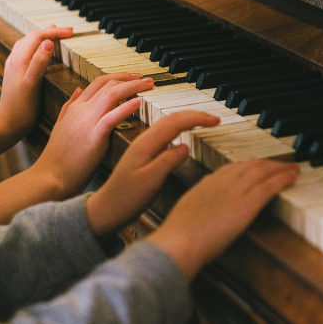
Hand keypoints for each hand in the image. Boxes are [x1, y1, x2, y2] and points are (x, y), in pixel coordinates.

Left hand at [0, 26, 72, 137]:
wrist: (7, 125)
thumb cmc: (21, 108)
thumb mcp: (32, 85)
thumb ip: (39, 62)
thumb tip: (48, 42)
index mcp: (19, 60)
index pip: (38, 36)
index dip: (55, 32)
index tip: (71, 33)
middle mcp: (14, 60)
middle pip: (32, 37)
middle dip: (50, 31)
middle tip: (68, 31)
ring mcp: (14, 66)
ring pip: (27, 43)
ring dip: (42, 36)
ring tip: (55, 34)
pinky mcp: (15, 73)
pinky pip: (25, 52)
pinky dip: (36, 46)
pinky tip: (41, 51)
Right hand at [33, 73, 153, 197]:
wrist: (50, 176)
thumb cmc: (58, 156)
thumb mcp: (61, 125)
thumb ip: (70, 105)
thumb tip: (77, 89)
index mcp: (75, 107)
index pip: (99, 82)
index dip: (119, 76)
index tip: (134, 77)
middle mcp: (81, 110)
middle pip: (108, 84)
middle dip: (130, 79)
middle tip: (148, 80)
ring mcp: (87, 122)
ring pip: (111, 94)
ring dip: (132, 87)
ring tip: (148, 85)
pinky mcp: (94, 137)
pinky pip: (111, 118)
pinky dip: (125, 108)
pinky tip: (138, 103)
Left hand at [86, 111, 220, 238]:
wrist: (107, 208)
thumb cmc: (126, 198)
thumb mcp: (150, 181)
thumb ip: (168, 161)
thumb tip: (186, 146)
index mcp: (146, 144)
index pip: (175, 122)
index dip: (197, 118)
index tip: (215, 120)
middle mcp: (144, 141)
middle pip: (171, 118)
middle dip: (195, 115)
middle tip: (215, 118)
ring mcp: (143, 146)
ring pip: (168, 123)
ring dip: (187, 119)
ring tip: (204, 122)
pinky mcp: (144, 153)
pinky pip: (164, 133)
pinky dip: (179, 128)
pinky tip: (184, 134)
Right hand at [147, 156, 297, 279]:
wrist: (179, 243)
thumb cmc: (178, 237)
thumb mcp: (187, 213)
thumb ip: (200, 207)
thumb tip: (205, 213)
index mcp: (207, 183)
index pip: (233, 168)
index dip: (249, 166)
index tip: (258, 166)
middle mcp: (223, 181)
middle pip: (251, 165)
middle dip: (268, 163)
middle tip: (281, 164)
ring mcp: (236, 191)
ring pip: (263, 171)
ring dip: (280, 167)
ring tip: (292, 168)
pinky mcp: (247, 203)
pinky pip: (270, 185)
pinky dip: (284, 177)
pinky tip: (294, 175)